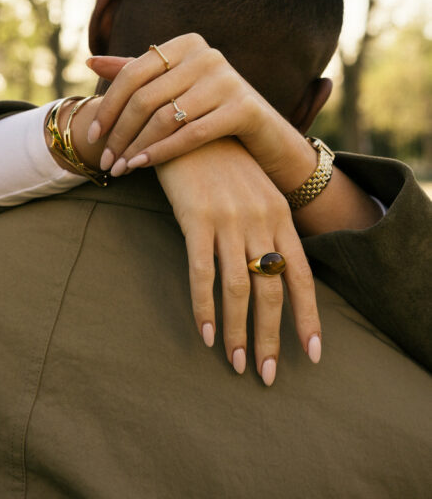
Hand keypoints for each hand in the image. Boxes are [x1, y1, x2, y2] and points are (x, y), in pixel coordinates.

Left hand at [86, 33, 314, 190]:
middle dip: (119, 133)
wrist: (268, 139)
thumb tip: (90, 62)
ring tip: (119, 169)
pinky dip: (162, 152)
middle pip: (146, 97)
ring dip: (136, 147)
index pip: (132, 73)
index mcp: (186, 44)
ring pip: (165, 117)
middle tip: (105, 161)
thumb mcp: (175, 88)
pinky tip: (142, 167)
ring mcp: (227, 79)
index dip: (108, 106)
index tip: (92, 136)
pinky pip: (192, 134)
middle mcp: (207, 55)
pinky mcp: (244, 108)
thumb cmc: (211, 112)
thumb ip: (137, 73)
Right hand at [157, 139, 321, 384]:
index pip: (301, 276)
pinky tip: (205, 333)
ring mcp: (230, 219)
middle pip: (272, 291)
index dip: (308, 318)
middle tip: (266, 374)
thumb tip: (272, 273)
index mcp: (280, 215)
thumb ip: (267, 226)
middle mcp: (261, 220)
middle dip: (270, 339)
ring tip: (234, 363)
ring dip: (238, 332)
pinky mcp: (196, 218)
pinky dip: (204, 307)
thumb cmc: (219, 162)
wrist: (187, 124)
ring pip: (240, 289)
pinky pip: (202, 273)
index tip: (311, 355)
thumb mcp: (255, 190)